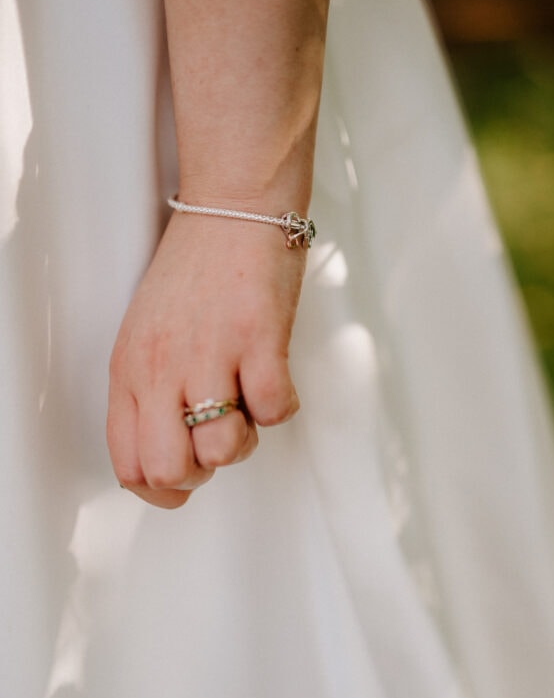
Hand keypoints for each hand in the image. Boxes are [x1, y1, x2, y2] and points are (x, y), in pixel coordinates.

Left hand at [107, 212, 303, 507]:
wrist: (233, 209)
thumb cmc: (195, 274)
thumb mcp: (147, 337)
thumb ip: (151, 392)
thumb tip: (174, 449)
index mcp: (131, 370)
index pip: (128, 464)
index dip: (160, 488)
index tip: (185, 480)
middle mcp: (163, 367)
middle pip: (170, 469)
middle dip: (202, 471)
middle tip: (219, 437)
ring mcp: (210, 354)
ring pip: (224, 450)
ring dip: (247, 438)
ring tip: (247, 400)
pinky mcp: (258, 339)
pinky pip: (275, 412)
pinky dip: (282, 406)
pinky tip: (274, 375)